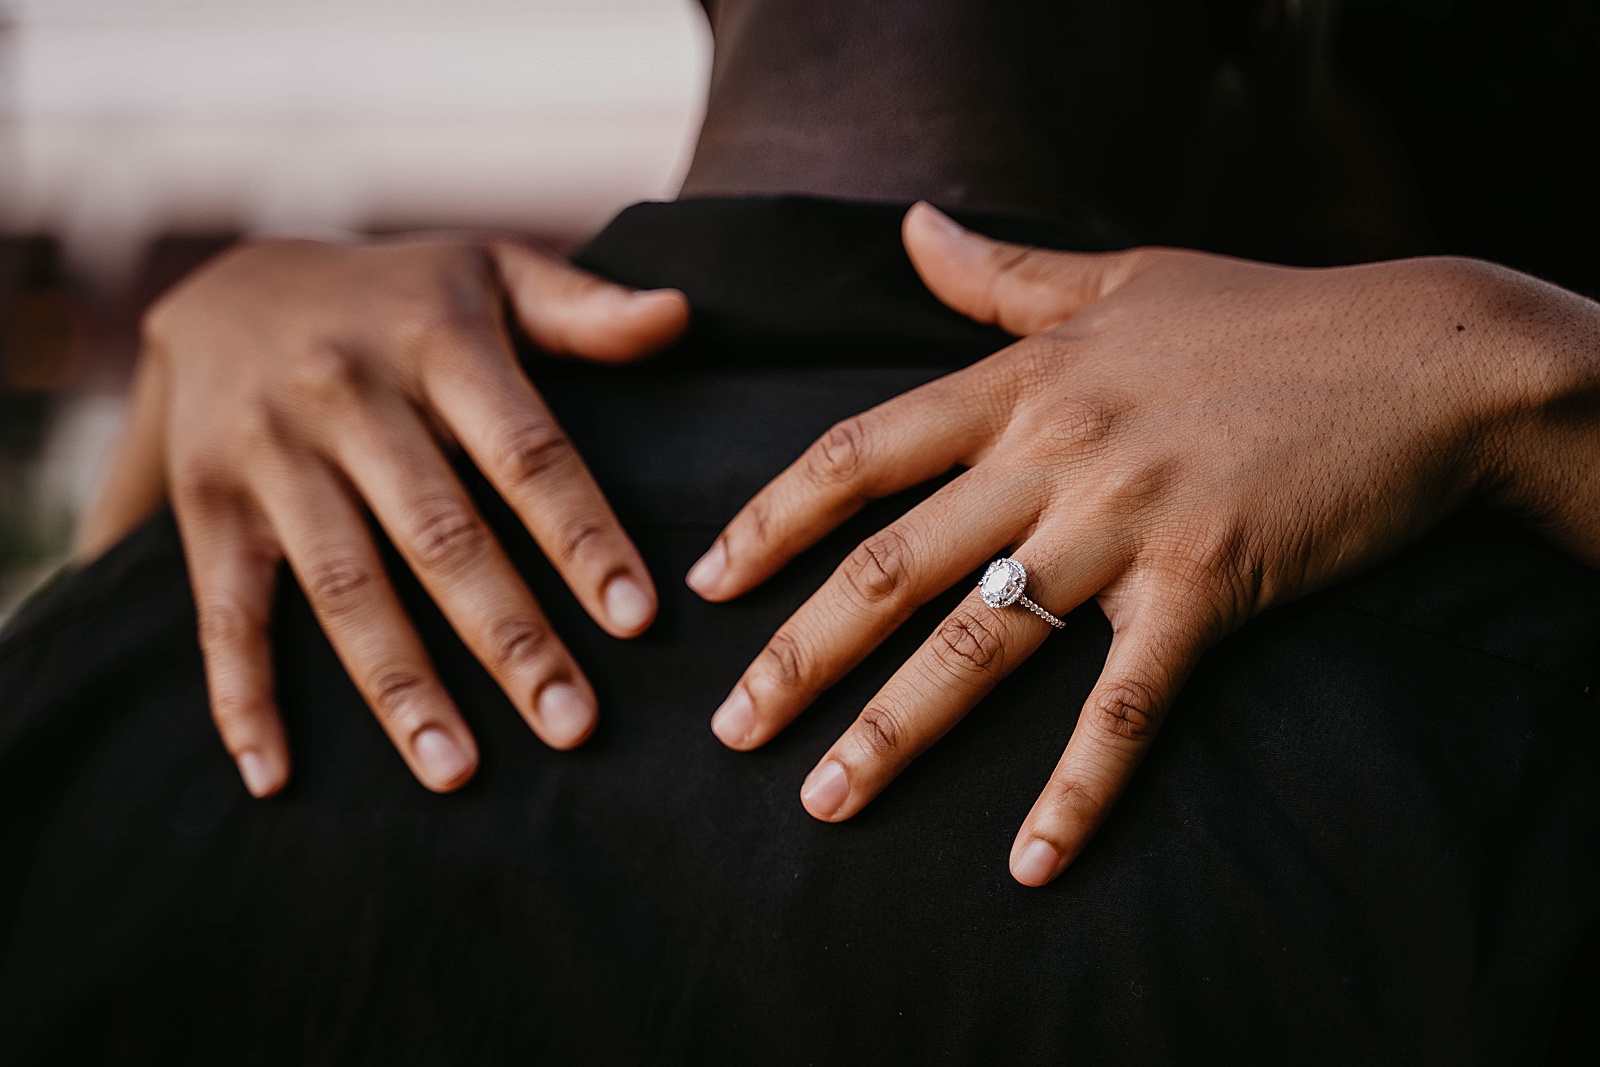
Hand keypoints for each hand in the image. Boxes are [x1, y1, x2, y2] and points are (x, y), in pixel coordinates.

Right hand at [86, 235, 686, 796]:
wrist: (228, 286)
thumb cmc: (402, 299)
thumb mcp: (491, 275)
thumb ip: (583, 309)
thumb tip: (680, 315)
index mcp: (435, 342)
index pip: (525, 452)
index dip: (582, 537)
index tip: (637, 618)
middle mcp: (346, 394)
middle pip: (441, 536)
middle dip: (510, 639)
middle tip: (573, 725)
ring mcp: (269, 453)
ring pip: (343, 587)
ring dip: (400, 686)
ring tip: (456, 772)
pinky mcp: (207, 503)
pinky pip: (225, 610)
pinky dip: (242, 695)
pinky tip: (275, 774)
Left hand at [688, 201, 1599, 885]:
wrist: (1424, 353)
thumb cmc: (1267, 315)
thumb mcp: (1119, 278)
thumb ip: (1001, 274)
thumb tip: (913, 226)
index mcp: (1021, 385)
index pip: (859, 454)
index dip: (772, 519)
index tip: (708, 582)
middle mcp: (1052, 454)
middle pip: (890, 563)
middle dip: (798, 652)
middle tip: (730, 730)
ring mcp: (1125, 521)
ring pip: (979, 643)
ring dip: (892, 733)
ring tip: (824, 802)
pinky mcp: (1207, 584)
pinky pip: (1125, 705)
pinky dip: (1078, 789)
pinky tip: (1032, 864)